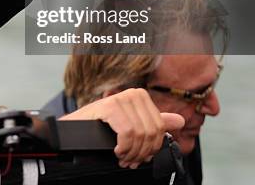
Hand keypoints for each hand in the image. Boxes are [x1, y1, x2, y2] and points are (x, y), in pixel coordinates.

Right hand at [60, 88, 183, 168]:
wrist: (75, 128)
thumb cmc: (102, 128)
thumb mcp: (131, 125)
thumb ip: (154, 122)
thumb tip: (180, 120)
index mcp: (141, 96)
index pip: (160, 127)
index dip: (152, 147)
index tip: (141, 157)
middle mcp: (133, 93)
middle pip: (151, 132)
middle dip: (141, 152)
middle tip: (130, 160)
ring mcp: (121, 98)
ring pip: (140, 134)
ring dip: (131, 152)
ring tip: (122, 157)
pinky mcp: (110, 106)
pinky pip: (127, 133)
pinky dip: (123, 147)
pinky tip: (116, 150)